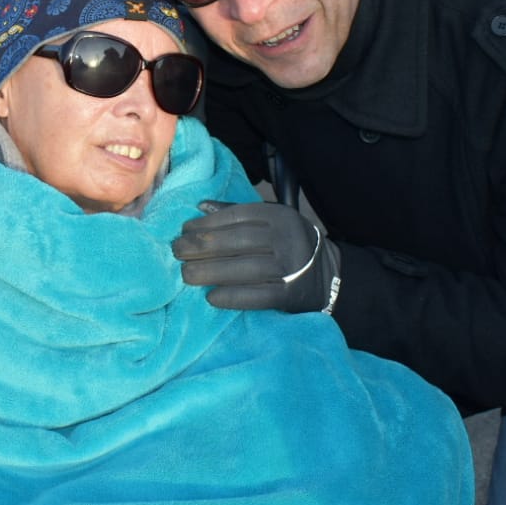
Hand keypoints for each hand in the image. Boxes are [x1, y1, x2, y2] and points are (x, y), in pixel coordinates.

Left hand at [173, 200, 341, 313]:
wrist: (328, 277)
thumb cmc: (288, 245)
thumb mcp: (271, 222)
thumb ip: (238, 214)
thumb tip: (201, 207)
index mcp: (280, 216)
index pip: (237, 217)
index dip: (207, 224)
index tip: (184, 231)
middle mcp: (287, 239)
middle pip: (237, 242)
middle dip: (202, 247)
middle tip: (177, 252)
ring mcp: (290, 268)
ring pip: (244, 269)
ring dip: (210, 272)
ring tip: (186, 274)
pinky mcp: (290, 295)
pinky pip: (257, 296)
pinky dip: (232, 297)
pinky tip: (211, 297)